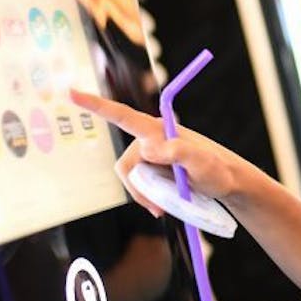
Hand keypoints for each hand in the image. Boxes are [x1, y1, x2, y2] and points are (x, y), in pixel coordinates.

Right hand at [69, 88, 246, 216]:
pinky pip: (139, 186)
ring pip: (132, 179)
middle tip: (159, 208)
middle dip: (138, 188)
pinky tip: (163, 205)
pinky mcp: (154, 170)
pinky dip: (147, 198)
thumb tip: (147, 149)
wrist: (228, 182)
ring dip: (145, 195)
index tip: (72, 93)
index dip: (96, 105)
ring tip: (166, 206)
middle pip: (126, 165)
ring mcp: (151, 156)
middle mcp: (150, 140)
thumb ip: (176, 152)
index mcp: (157, 130)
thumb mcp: (202, 163)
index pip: (122, 115)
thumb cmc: (218, 170)